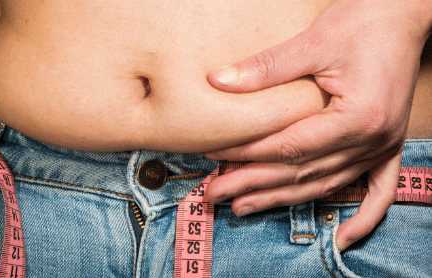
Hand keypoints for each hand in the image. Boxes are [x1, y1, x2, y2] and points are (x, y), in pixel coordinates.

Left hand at [205, 0, 431, 250]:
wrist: (404, 16)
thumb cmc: (364, 22)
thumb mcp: (312, 41)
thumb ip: (266, 68)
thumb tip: (219, 82)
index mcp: (357, 117)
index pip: (289, 147)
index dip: (247, 154)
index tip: (214, 157)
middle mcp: (373, 140)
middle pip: (302, 173)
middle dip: (253, 185)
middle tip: (214, 194)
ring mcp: (383, 146)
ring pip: (325, 185)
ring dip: (283, 199)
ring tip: (243, 207)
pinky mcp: (386, 145)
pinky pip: (378, 191)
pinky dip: (363, 217)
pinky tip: (344, 240)